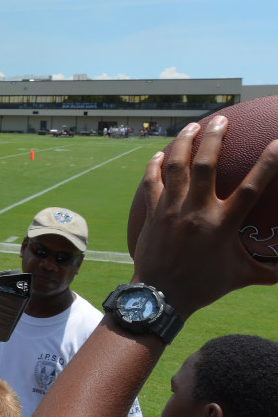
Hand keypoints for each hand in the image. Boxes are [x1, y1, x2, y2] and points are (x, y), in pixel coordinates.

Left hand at [132, 116, 277, 316]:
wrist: (161, 296)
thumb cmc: (205, 286)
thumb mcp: (243, 277)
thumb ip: (271, 269)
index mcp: (224, 224)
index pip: (252, 187)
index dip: (268, 163)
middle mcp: (197, 211)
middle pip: (206, 164)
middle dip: (214, 138)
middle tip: (222, 120)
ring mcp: (171, 210)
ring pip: (176, 166)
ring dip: (184, 142)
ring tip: (192, 126)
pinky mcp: (152, 213)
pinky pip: (152, 181)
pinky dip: (155, 165)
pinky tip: (160, 153)